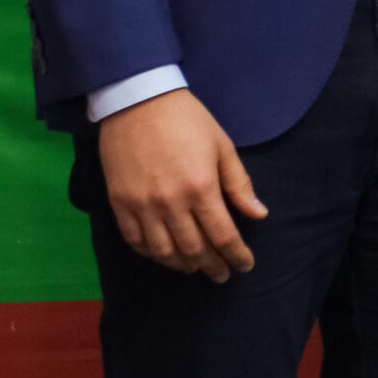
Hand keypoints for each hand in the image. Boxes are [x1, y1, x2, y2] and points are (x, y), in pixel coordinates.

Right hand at [95, 88, 268, 281]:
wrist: (138, 102)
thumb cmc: (188, 120)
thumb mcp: (222, 146)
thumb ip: (239, 184)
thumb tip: (258, 215)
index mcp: (201, 187)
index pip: (223, 235)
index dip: (236, 255)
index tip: (245, 266)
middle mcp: (171, 203)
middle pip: (194, 249)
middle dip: (212, 266)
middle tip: (222, 275)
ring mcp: (142, 206)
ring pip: (163, 251)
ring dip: (182, 265)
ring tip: (196, 268)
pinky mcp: (119, 204)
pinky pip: (135, 241)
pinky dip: (152, 254)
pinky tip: (164, 255)